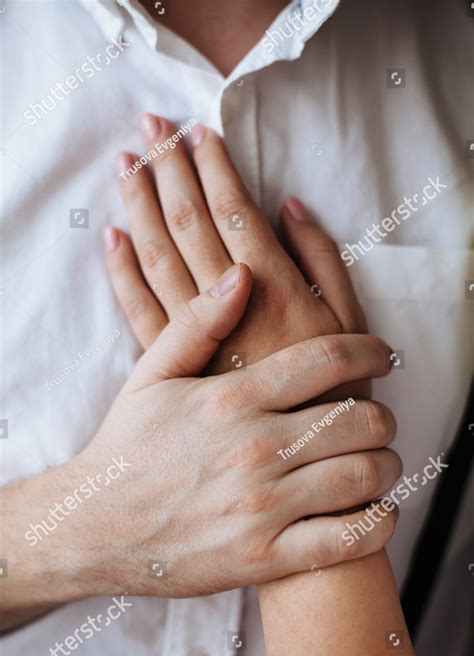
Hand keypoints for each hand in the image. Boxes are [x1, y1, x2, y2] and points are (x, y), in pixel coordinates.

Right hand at [67, 270, 396, 597]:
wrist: (93, 528)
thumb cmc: (127, 450)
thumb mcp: (151, 375)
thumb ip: (198, 321)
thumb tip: (243, 272)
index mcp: (231, 399)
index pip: (328, 360)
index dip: (369, 351)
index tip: (382, 355)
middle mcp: (253, 448)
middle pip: (359, 418)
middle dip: (381, 415)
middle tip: (376, 418)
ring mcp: (261, 506)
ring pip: (363, 475)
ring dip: (385, 465)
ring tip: (377, 461)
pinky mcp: (264, 556)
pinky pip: (347, 541)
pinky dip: (376, 524)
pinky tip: (372, 511)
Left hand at [110, 115, 366, 379]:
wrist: (301, 462)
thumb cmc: (334, 391)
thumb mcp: (349, 323)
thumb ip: (323, 262)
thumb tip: (291, 207)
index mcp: (274, 290)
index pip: (234, 213)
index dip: (214, 170)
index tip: (198, 132)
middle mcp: (228, 307)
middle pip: (189, 224)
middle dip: (169, 171)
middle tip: (152, 127)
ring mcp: (195, 337)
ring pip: (158, 257)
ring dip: (140, 206)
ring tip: (126, 164)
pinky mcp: (173, 365)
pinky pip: (138, 311)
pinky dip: (123, 272)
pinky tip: (112, 238)